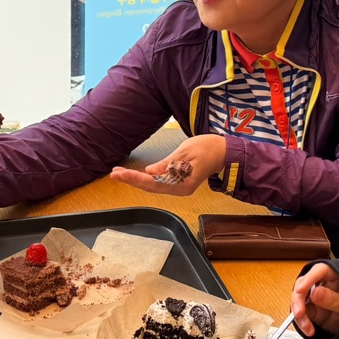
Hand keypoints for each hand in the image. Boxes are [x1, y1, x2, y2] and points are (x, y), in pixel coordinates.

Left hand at [108, 134, 226, 197]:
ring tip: (119, 173)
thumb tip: (149, 171)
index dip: (135, 178)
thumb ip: (167, 163)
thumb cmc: (208, 148)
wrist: (223, 152)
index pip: (153, 182)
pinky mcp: (178, 183)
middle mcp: (180, 190)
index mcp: (183, 184)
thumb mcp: (185, 152)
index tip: (120, 174)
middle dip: (131, 180)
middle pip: (151, 187)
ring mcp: (179, 188)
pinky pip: (159, 183)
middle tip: (114, 174)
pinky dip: (145, 179)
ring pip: (153, 186)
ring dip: (136, 180)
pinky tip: (134, 175)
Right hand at [292, 263, 338, 336]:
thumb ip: (334, 300)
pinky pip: (303, 314)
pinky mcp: (315, 311)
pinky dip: (303, 323)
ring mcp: (318, 299)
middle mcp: (324, 284)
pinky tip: (309, 330)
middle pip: (304, 284)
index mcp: (337, 275)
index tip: (300, 290)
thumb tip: (315, 293)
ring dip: (299, 314)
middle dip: (298, 299)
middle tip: (299, 312)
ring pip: (300, 301)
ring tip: (307, 327)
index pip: (319, 271)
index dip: (308, 279)